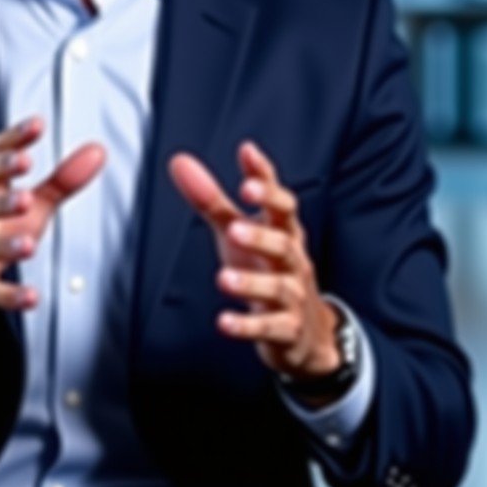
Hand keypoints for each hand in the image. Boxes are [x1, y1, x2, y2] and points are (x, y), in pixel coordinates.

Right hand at [0, 116, 104, 354]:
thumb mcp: (28, 206)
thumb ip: (61, 180)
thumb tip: (97, 151)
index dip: (12, 142)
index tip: (36, 126)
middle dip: (1, 199)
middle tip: (26, 193)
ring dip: (2, 246)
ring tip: (28, 244)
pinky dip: (6, 295)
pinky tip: (31, 296)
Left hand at [169, 141, 338, 381]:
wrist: (306, 332)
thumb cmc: (266, 267)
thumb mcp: (238, 231)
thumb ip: (212, 199)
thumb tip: (180, 161)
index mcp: (283, 230)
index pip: (281, 201)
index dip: (266, 179)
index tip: (247, 154)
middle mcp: (292, 259)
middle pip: (284, 244)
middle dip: (261, 235)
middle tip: (235, 228)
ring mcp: (292, 296)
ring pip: (278, 287)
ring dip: (251, 283)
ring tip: (223, 279)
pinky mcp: (287, 329)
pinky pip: (270, 327)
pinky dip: (248, 325)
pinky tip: (225, 321)